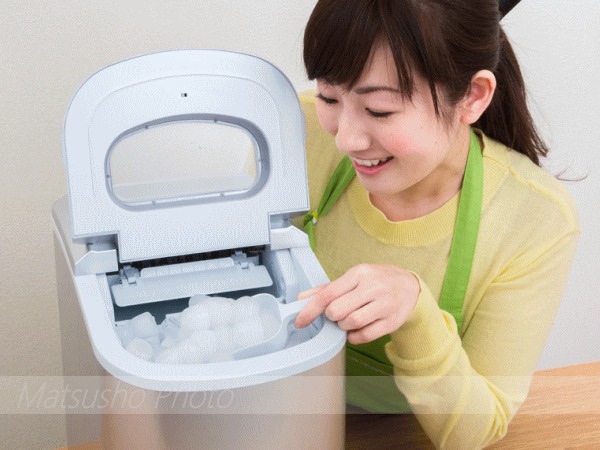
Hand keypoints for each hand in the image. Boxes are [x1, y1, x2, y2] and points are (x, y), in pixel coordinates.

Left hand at [294, 264, 420, 344]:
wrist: (409, 285)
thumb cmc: (376, 280)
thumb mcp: (353, 277)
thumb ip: (327, 289)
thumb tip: (302, 298)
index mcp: (359, 273)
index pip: (328, 294)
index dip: (311, 310)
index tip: (301, 321)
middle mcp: (373, 286)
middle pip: (337, 310)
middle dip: (331, 317)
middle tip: (337, 314)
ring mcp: (385, 304)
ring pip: (351, 323)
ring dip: (343, 326)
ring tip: (348, 320)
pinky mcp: (393, 321)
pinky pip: (365, 335)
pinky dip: (355, 337)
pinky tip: (356, 330)